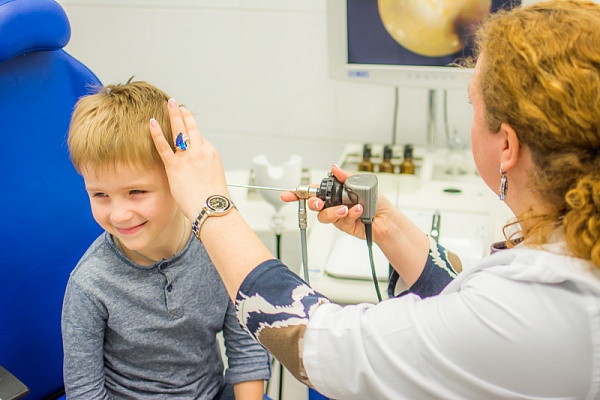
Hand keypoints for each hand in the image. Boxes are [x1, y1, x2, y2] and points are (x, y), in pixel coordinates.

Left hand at [149, 99, 227, 221]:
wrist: (212, 209)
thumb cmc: (212, 201)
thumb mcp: (212, 180)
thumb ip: (203, 171)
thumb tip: (196, 174)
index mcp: (211, 155)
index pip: (200, 140)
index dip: (192, 134)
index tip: (186, 126)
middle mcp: (201, 152)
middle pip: (192, 128)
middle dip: (184, 114)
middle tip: (178, 105)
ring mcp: (188, 157)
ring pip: (180, 131)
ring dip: (174, 115)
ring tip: (169, 104)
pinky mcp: (175, 166)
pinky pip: (164, 146)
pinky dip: (157, 133)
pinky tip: (152, 122)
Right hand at [280, 165, 395, 244]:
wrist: (387, 217)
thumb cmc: (375, 200)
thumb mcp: (361, 183)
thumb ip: (345, 176)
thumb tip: (334, 167)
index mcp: (334, 192)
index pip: (313, 191)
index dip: (297, 193)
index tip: (286, 195)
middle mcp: (333, 204)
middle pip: (314, 204)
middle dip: (314, 203)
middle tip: (319, 203)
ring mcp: (337, 215)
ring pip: (324, 216)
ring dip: (333, 212)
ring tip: (346, 209)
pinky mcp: (344, 225)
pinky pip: (341, 220)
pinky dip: (350, 214)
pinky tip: (358, 210)